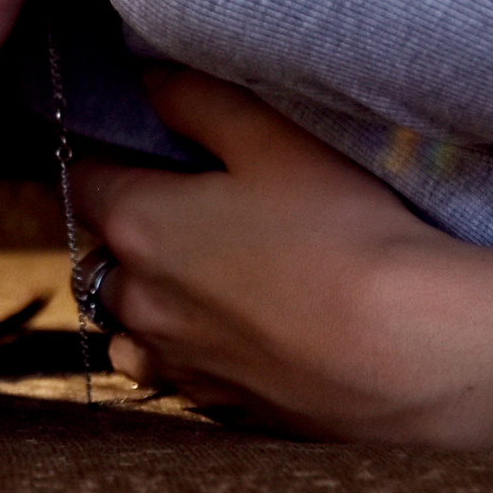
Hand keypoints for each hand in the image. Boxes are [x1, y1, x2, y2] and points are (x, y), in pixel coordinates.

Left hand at [74, 67, 492, 447]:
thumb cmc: (341, 232)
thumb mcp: (271, 139)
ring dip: (153, 300)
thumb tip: (147, 85)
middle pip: (104, 255)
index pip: (84, 182)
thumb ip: (197, 101)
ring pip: (133, 324)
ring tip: (215, 279)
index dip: (111, 160)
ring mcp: (177, 363)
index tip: (147, 151)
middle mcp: (139, 302)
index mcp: (139, 225)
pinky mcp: (222, 407)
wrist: (409, 352)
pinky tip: (233, 337)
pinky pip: (177, 375)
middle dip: (133, 232)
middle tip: (196, 210)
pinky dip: (186, 354)